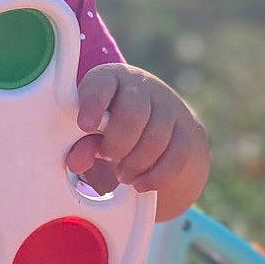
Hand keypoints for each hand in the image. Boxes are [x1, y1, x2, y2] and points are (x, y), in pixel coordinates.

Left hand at [65, 64, 210, 219]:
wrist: (160, 132)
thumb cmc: (114, 128)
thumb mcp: (94, 132)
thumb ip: (82, 144)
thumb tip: (76, 162)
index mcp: (112, 78)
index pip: (103, 83)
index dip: (94, 104)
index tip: (85, 126)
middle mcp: (142, 86)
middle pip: (132, 114)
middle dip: (117, 144)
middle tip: (108, 156)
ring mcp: (169, 106)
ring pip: (155, 138)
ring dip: (135, 164)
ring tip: (123, 175)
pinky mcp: (188, 131)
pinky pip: (176, 156)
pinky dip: (156, 176)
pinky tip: (142, 184)